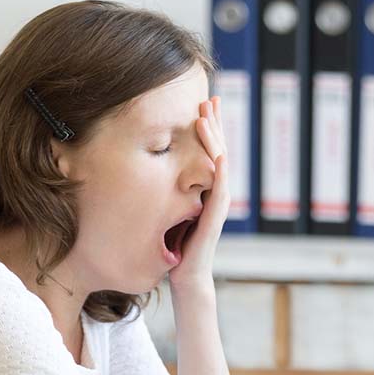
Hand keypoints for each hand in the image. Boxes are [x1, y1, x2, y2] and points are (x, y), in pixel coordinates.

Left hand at [168, 96, 229, 292]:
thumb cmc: (177, 248)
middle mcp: (217, 192)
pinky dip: (221, 168)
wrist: (186, 277)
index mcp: (207, 189)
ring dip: (215, 138)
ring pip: (220, 163)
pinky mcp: (215, 217)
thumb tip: (152, 172)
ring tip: (207, 115)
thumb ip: (171, 192)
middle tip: (211, 97)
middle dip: (215, 123)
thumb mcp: (172, 211)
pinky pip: (220, 188)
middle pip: (219, 149)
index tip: (204, 104)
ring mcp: (218, 204)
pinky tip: (219, 152)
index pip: (210, 151)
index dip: (209, 128)